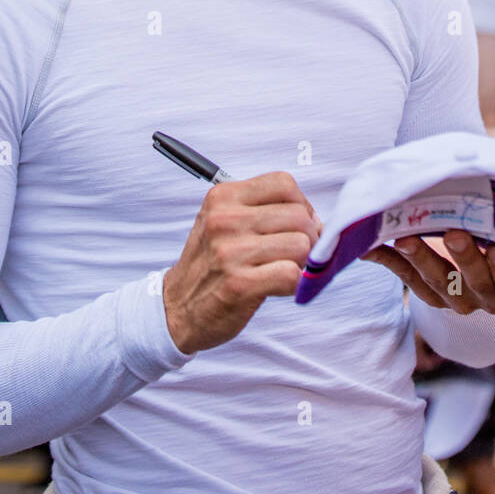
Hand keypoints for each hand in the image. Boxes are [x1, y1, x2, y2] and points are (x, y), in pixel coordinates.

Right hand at [163, 171, 321, 354]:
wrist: (177, 309)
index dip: (302, 205)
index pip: (284, 184)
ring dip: (300, 263)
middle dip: (307, 237)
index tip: (295, 225)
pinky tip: (277, 288)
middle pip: (299, 216)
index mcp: (223, 197)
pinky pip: (291, 275)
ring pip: (301, 245)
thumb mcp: (223, 221)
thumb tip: (317, 220)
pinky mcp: (239, 284)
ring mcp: (231, 252)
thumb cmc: (211, 264)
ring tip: (281, 269)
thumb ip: (263, 210)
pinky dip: (293, 285)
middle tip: (293, 254)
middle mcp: (225, 219)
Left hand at [361, 230, 494, 313]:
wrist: (483, 255)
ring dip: (421, 259)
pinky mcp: (430, 296)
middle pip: (477, 284)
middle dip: (465, 259)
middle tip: (454, 233)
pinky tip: (371, 246)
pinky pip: (408, 281)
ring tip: (406, 238)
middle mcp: (490, 298)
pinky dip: (390, 262)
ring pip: (439, 285)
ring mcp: (458, 301)